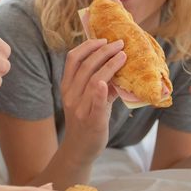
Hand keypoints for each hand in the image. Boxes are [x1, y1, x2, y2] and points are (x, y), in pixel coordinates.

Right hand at [60, 38, 125, 159]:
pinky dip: (100, 92)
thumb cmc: (85, 122)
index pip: (73, 59)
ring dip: (109, 65)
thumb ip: (98, 83)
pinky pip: (96, 104)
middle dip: (103, 51)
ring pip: (93, 80)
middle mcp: (71, 95)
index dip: (87, 46)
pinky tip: (106, 82)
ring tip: (123, 55)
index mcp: (67, 87)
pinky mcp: (92, 121)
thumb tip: (116, 65)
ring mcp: (80, 109)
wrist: (79, 150)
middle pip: (85, 66)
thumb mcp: (85, 99)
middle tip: (119, 43)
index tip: (102, 39)